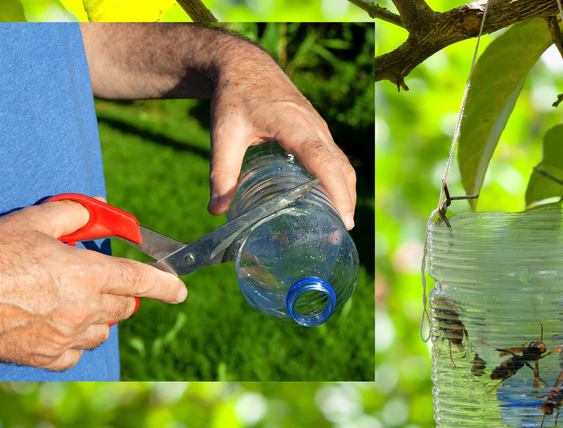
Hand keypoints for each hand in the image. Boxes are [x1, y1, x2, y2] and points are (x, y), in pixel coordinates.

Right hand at [0, 200, 188, 370]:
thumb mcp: (31, 221)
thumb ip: (72, 214)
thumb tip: (96, 209)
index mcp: (86, 275)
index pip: (141, 281)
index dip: (166, 285)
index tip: (180, 289)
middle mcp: (83, 309)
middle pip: (125, 308)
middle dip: (123, 296)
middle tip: (103, 285)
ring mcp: (67, 337)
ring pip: (103, 331)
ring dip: (98, 318)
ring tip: (71, 303)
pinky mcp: (49, 357)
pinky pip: (78, 352)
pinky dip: (74, 340)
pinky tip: (56, 326)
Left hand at [205, 42, 356, 228]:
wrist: (242, 62)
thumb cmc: (233, 95)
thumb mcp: (224, 133)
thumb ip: (221, 172)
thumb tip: (216, 210)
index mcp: (294, 125)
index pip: (323, 160)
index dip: (336, 190)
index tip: (343, 218)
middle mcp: (313, 126)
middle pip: (340, 166)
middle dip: (346, 199)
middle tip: (341, 231)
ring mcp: (318, 126)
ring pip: (341, 162)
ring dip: (345, 190)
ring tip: (339, 221)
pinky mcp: (317, 129)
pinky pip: (335, 156)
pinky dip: (338, 178)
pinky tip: (330, 197)